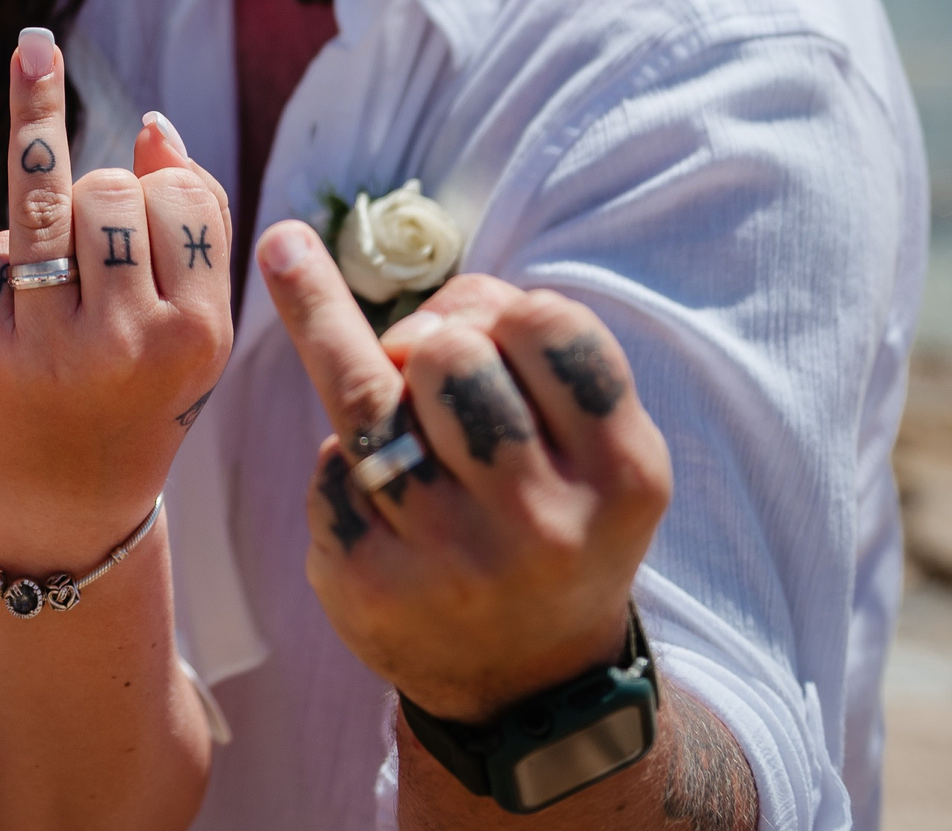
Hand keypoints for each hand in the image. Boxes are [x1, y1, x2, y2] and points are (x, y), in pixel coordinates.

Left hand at [0, 28, 231, 566]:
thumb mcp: (195, 325)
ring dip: (50, 201)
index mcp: (197, 333)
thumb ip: (192, 220)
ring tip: (60, 236)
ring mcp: (48, 347)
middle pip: (107, 187)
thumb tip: (151, 122)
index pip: (177, 193)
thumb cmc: (142, 393)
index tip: (151, 213)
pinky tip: (21, 308)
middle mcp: (127, 341)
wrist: (64, 506)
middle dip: (100, 196)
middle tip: (99, 251)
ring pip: (45, 198)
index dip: (160, 189)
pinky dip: (7, 259)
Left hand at [255, 221, 671, 721]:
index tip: (488, 333)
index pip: (546, 320)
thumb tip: (340, 267)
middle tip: (438, 386)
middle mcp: (545, 519)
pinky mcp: (370, 584)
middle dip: (432, 344)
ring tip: (403, 422)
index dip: (499, 307)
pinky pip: (330, 462)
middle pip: (451, 349)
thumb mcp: (584, 439)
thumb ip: (507, 338)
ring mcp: (452, 557)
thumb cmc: (547, 515)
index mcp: (621, 470)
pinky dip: (344, 464)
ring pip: (372, 391)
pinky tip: (376, 508)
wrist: (528, 683)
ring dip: (379, 386)